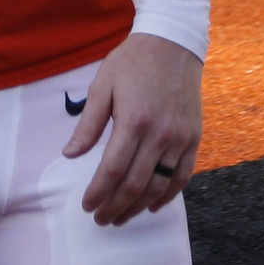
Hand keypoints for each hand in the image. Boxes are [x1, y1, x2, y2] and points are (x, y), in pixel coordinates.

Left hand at [64, 32, 203, 225]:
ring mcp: (180, 138)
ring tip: (121, 217)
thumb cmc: (129, 64)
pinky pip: (183, 175)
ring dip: (139, 205)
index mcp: (133, 121)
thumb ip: (88, 125)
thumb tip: (69, 155)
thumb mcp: (101, 88)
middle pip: (137, 183)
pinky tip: (152, 205)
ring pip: (161, 185)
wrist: (170, 46)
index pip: (114, 169)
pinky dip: (169, 194)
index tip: (87, 205)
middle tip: (101, 218)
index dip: (99, 191)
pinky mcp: (193, 138)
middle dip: (116, 205)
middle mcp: (160, 134)